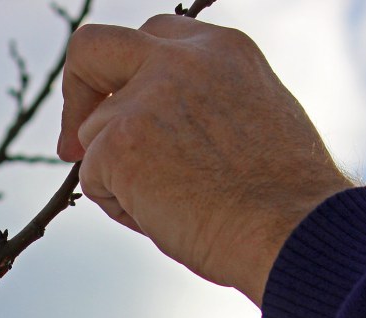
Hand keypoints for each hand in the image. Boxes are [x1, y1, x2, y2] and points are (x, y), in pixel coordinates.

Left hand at [58, 14, 353, 305]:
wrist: (292, 233)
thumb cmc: (284, 200)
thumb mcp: (255, 117)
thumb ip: (204, 101)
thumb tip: (157, 126)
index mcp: (219, 48)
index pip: (150, 37)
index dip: (125, 76)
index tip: (117, 110)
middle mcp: (178, 59)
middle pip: (92, 47)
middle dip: (75, 90)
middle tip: (72, 144)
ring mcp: (143, 98)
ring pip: (93, 136)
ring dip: (118, 176)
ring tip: (177, 207)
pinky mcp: (116, 143)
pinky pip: (91, 181)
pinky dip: (120, 208)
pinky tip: (168, 218)